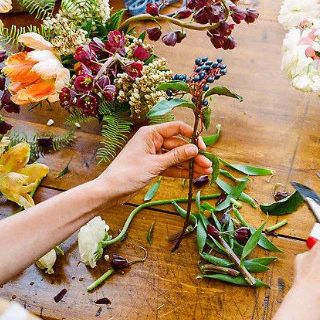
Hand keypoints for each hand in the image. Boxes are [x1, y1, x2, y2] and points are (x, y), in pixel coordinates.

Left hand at [95, 121, 212, 201]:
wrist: (110, 191)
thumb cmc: (127, 174)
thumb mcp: (155, 164)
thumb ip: (176, 156)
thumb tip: (195, 149)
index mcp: (150, 133)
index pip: (177, 128)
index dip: (192, 136)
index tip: (202, 147)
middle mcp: (153, 141)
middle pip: (179, 145)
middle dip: (194, 155)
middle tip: (209, 164)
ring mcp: (154, 154)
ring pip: (177, 157)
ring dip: (191, 164)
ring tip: (207, 172)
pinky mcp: (153, 166)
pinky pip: (171, 166)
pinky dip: (182, 171)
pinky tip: (195, 175)